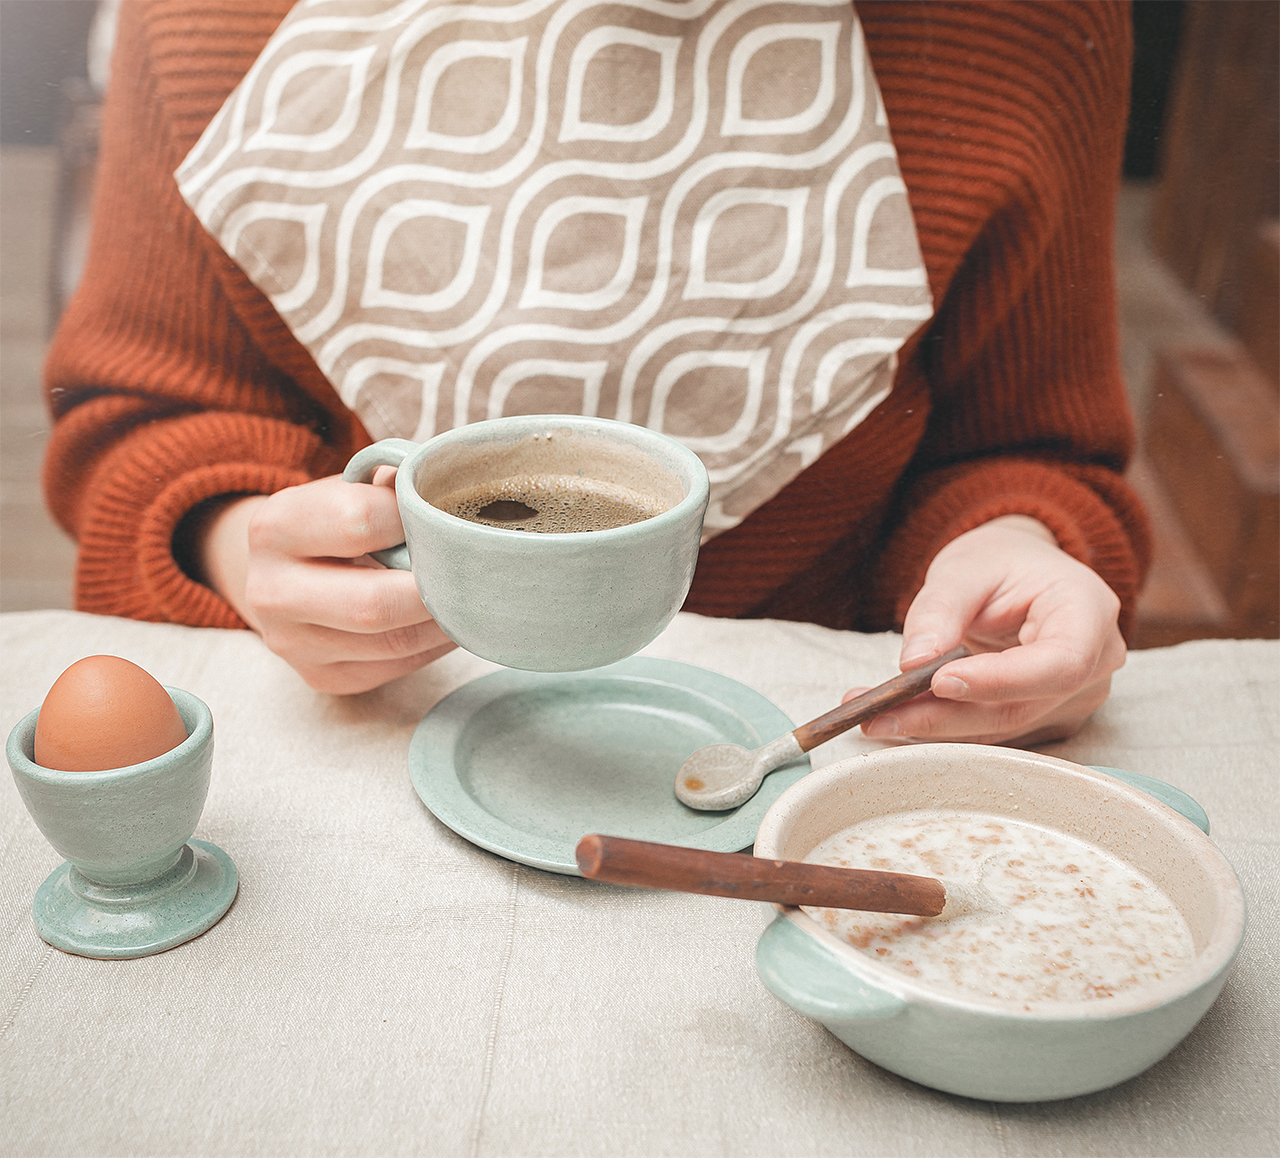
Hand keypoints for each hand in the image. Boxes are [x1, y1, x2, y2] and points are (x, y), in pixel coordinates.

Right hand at [194, 471, 455, 693]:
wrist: (282, 573)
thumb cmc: (331, 522)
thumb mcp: (349, 488)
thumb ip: (394, 485)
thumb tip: (453, 491)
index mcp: (275, 527)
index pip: (360, 522)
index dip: (415, 518)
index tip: (444, 516)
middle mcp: (271, 591)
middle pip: (374, 603)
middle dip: (436, 587)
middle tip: (476, 571)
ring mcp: (292, 643)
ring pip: (392, 642)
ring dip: (444, 621)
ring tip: (471, 595)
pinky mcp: (321, 676)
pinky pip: (394, 667)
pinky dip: (433, 645)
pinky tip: (447, 621)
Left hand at [852, 516, 1124, 744]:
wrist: (1020, 573)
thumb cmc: (1001, 562)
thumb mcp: (965, 568)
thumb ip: (941, 609)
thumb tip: (915, 662)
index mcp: (1088, 613)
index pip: (1057, 664)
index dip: (1000, 681)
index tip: (940, 681)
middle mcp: (1093, 664)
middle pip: (1020, 706)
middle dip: (943, 715)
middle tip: (877, 714)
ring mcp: (1072, 697)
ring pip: (999, 726)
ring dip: (930, 726)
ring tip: (870, 715)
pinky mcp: (1041, 715)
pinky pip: (988, 727)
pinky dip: (939, 725)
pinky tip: (892, 717)